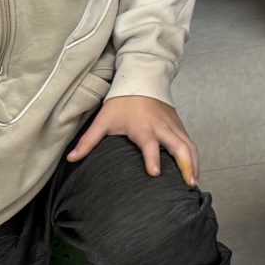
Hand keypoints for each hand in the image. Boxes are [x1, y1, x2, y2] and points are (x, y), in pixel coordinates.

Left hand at [69, 94, 199, 186]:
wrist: (142, 80)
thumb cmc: (122, 103)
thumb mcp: (103, 121)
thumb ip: (88, 141)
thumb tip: (71, 158)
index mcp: (142, 127)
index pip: (149, 144)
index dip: (152, 158)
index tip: (154, 174)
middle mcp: (161, 127)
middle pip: (179, 146)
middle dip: (185, 165)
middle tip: (188, 185)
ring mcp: (172, 126)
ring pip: (188, 145)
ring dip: (193, 163)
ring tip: (194, 183)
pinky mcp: (178, 125)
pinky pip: (190, 142)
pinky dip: (194, 156)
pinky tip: (194, 170)